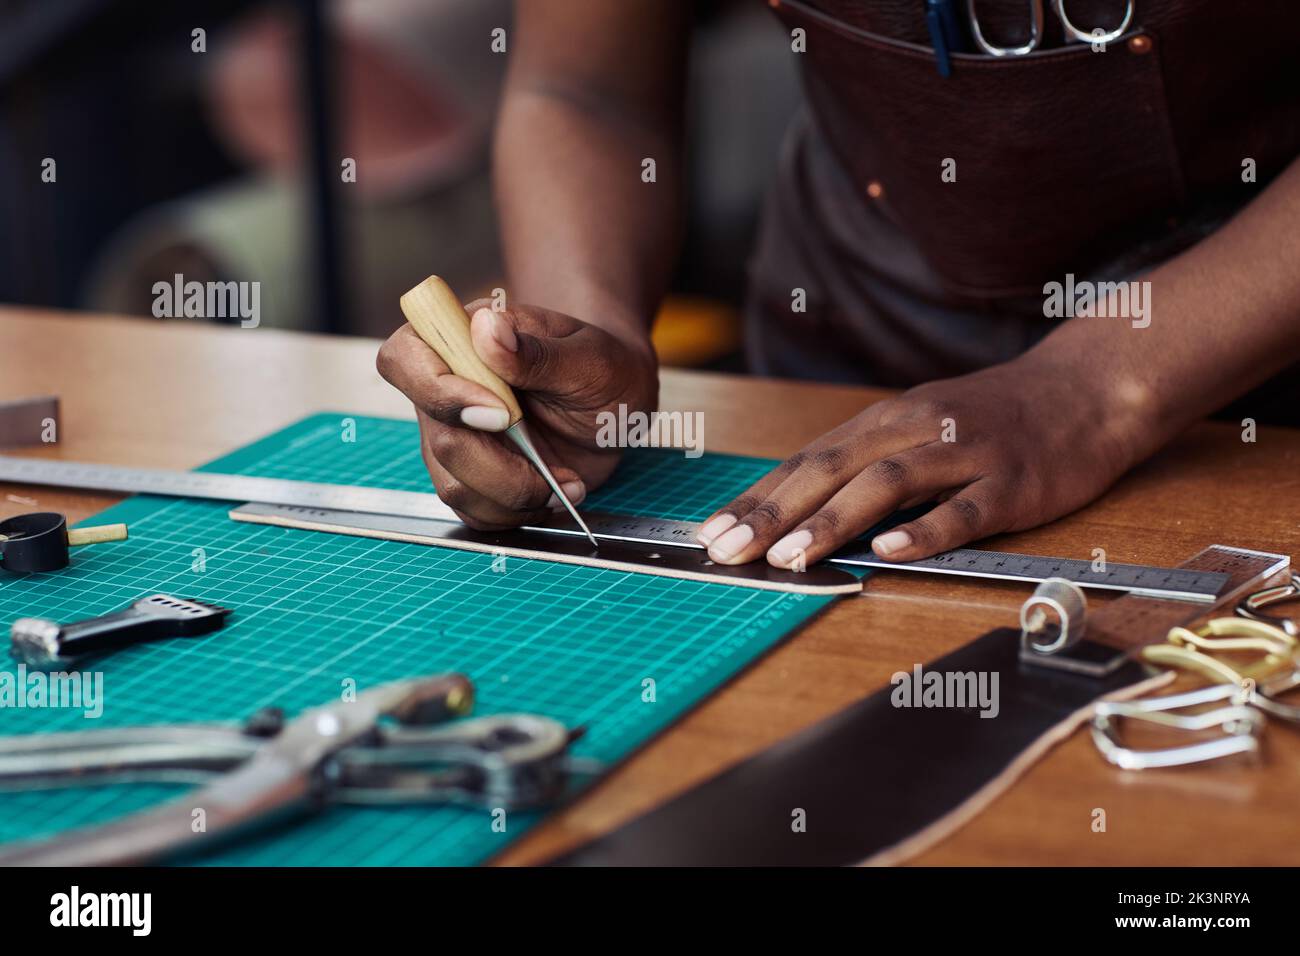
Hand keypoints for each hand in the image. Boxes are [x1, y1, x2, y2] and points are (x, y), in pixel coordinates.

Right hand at [377, 300, 657, 528]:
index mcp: (463, 340)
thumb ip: (536, 350)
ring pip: (454, 486)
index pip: (405, 359)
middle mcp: (447, 390)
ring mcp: (455, 437)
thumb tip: (486, 327)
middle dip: (502, 465)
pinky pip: (475, 512)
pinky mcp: (472, 477)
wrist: (616, 404)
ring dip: (515, 494)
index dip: (440, 393)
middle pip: (438, 439)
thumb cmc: (602, 368)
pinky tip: (553, 492)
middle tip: (551, 466)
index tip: (502, 415)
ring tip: (565, 481)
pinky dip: (518, 514)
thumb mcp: (587, 358)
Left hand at [696, 355, 1142, 566]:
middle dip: (772, 513)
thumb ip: (866, 465)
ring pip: (887, 485)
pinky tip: (890, 551)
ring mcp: (963, 453)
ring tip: (790, 557)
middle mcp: (914, 429)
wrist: (1086, 388)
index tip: (710, 531)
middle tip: (726, 549)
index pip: (804, 462)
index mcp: (884, 422)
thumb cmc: (991, 418)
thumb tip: (800, 512)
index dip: (756, 498)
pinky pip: (964, 508)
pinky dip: (925, 529)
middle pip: (830, 469)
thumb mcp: (918, 428)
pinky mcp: (1012, 481)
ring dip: (833, 521)